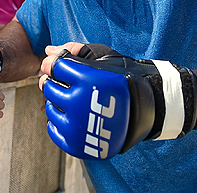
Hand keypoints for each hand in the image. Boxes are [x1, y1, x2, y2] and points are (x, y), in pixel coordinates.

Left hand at [40, 43, 196, 159]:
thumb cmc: (125, 81)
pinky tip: (69, 117)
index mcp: (86, 79)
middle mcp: (78, 103)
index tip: (62, 67)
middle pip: (49, 88)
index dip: (56, 65)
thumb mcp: (104, 60)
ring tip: (70, 101)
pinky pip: (54, 131)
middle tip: (65, 84)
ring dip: (56, 102)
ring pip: (50, 109)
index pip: (54, 67)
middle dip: (55, 82)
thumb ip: (75, 53)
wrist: (148, 111)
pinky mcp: (77, 144)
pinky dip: (58, 123)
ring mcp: (77, 126)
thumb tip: (48, 53)